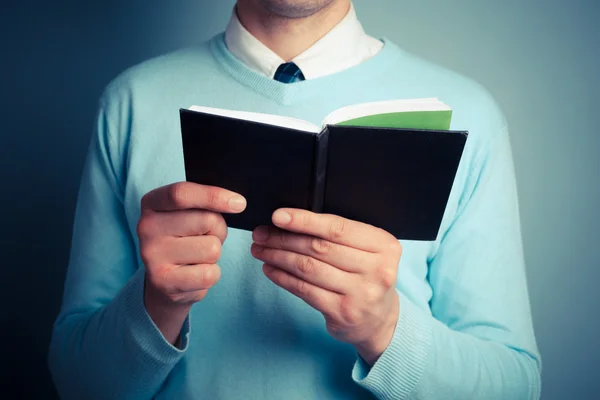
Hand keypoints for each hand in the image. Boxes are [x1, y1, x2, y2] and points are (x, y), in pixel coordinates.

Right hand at [138, 182, 245, 344]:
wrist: (165, 281)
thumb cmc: (184, 239)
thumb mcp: (188, 213)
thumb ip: (204, 203)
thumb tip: (236, 202)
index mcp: (151, 203)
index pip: (182, 194)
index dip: (214, 195)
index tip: (240, 203)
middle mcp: (146, 227)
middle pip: (207, 220)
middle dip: (218, 229)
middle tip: (204, 237)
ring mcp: (152, 256)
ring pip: (212, 248)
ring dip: (214, 254)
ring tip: (197, 256)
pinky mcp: (164, 282)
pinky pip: (210, 273)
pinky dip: (211, 274)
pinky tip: (194, 274)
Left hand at [251, 209, 401, 364]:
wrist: (380, 320)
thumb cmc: (367, 276)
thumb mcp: (368, 251)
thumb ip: (341, 235)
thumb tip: (291, 220)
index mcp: (384, 246)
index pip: (338, 228)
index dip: (304, 221)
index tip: (278, 216)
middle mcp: (377, 270)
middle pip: (319, 248)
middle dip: (284, 238)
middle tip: (261, 233)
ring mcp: (360, 294)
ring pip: (309, 268)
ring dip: (278, 257)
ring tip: (260, 250)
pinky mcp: (343, 313)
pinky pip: (305, 290)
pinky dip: (283, 278)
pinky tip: (270, 269)